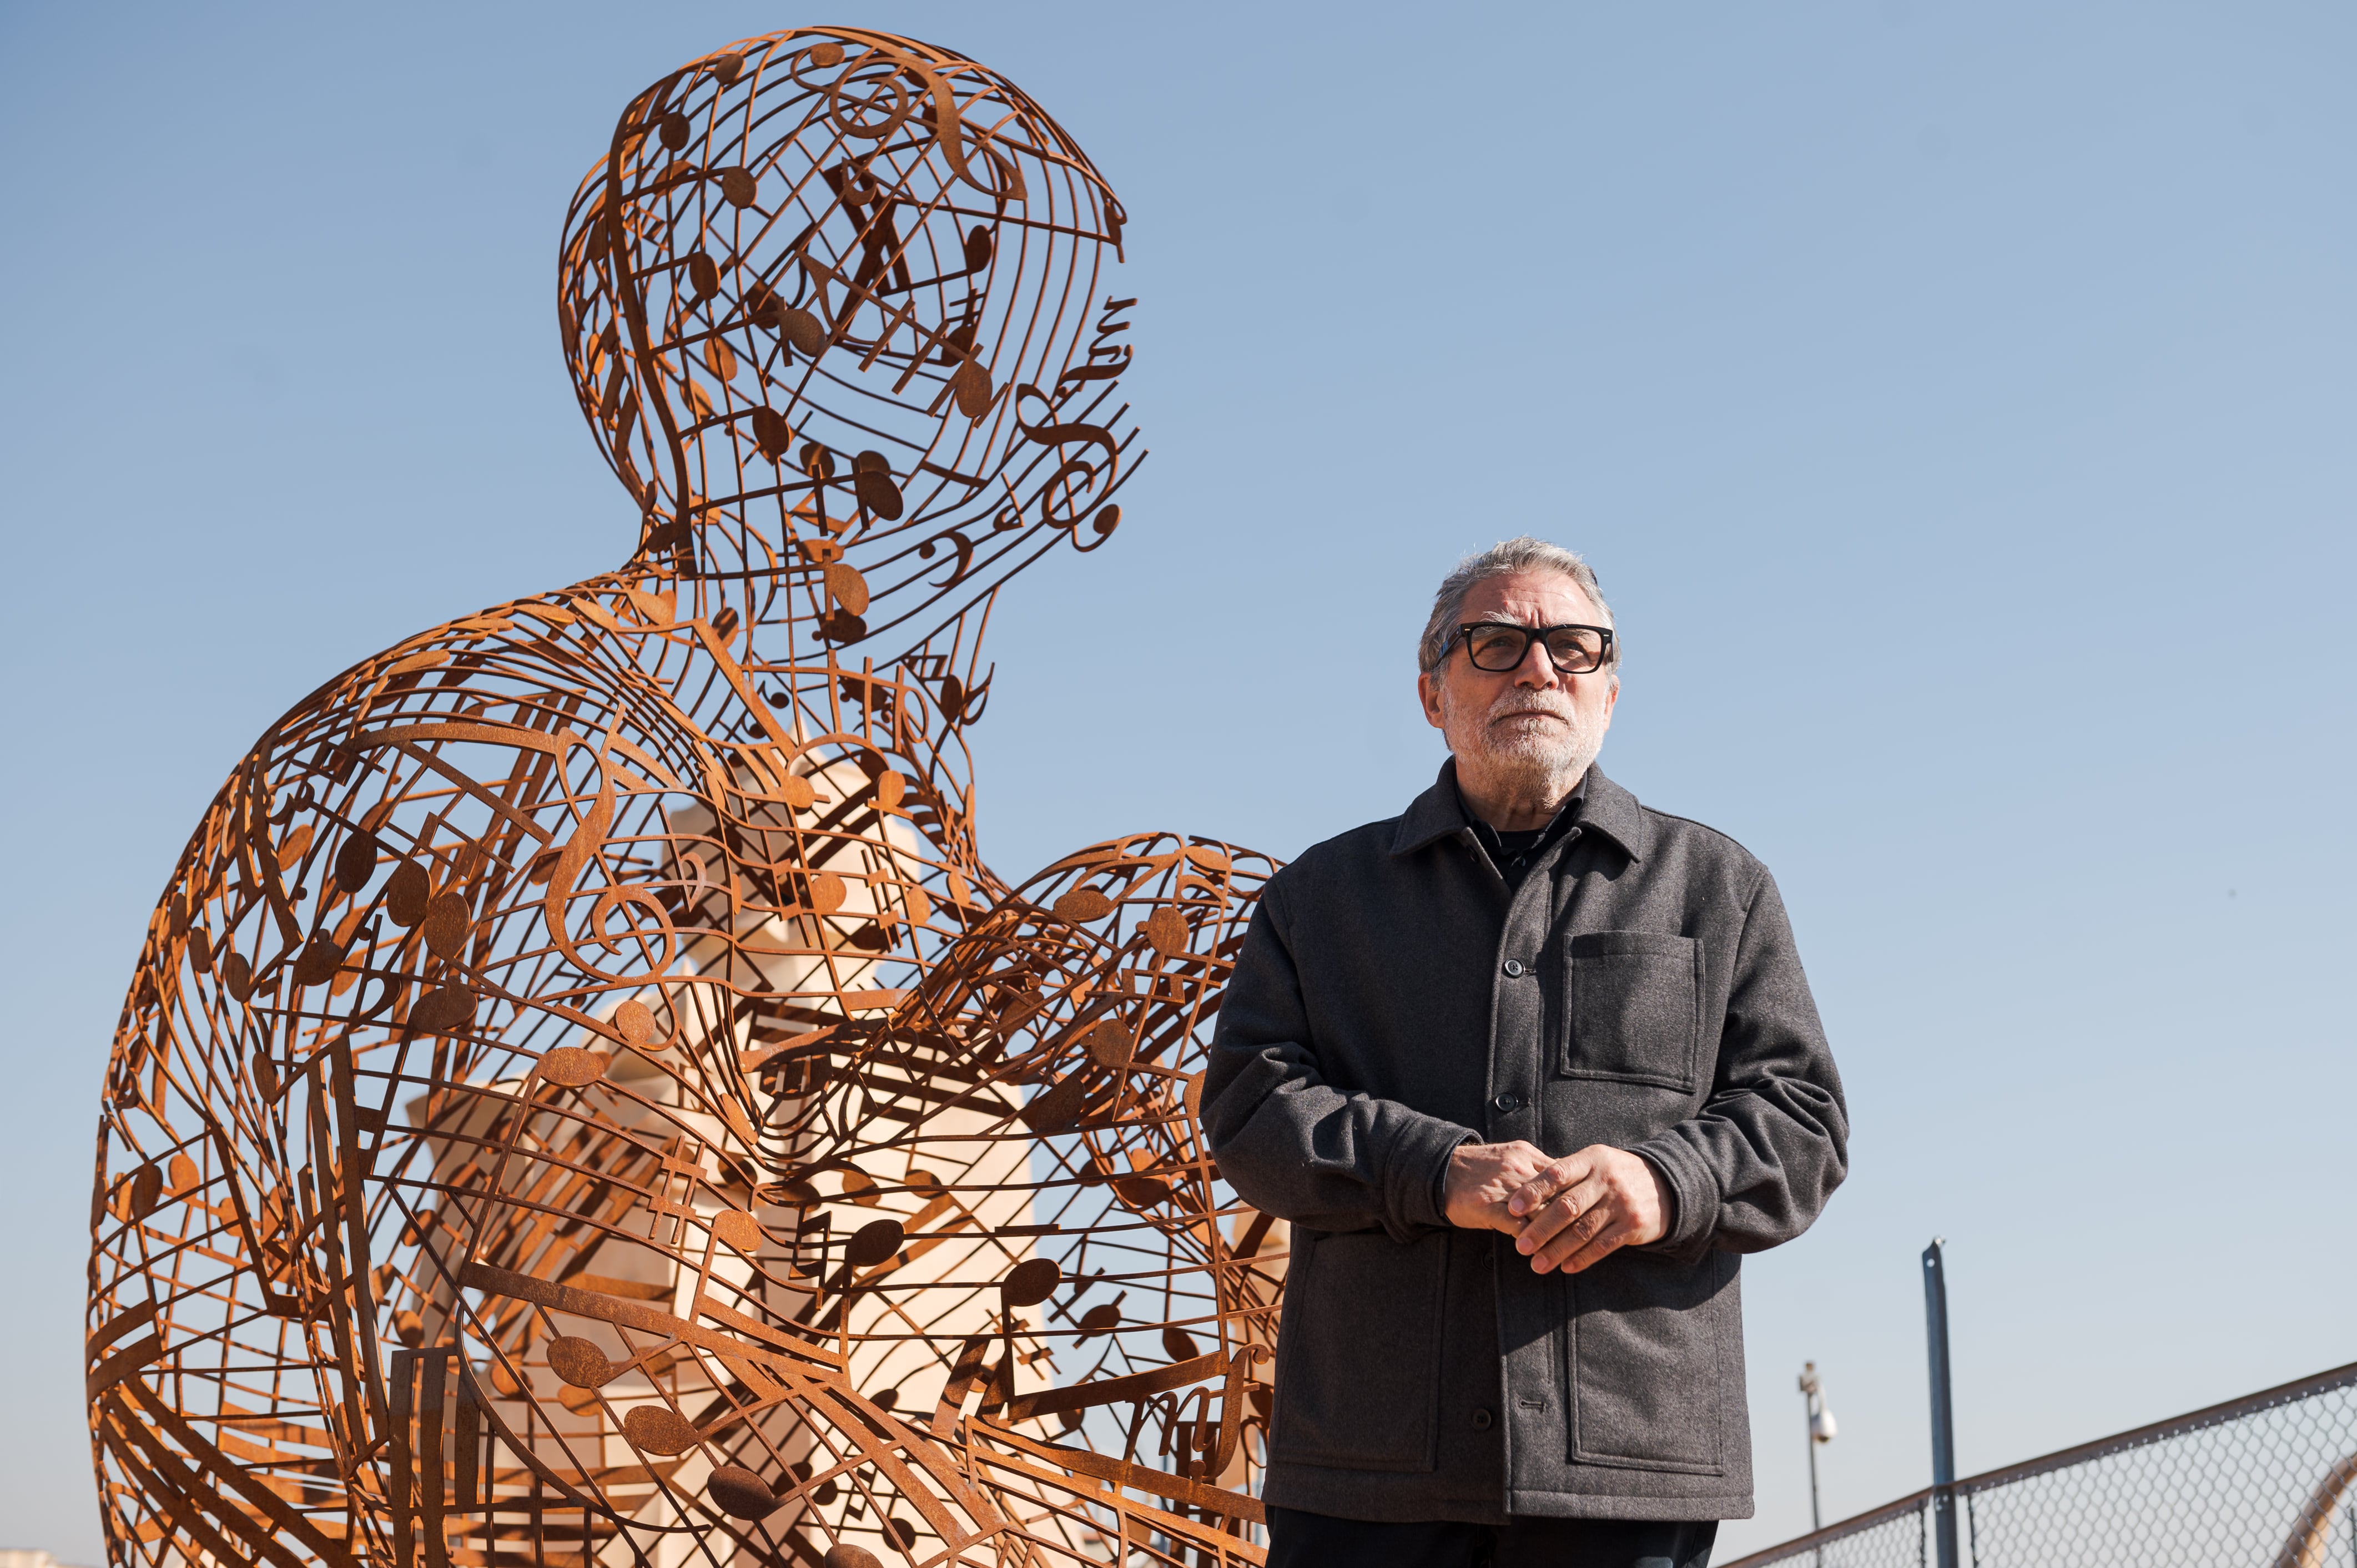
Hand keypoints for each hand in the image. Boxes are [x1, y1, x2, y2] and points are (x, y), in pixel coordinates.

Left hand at [1444, 1141, 1670, 1274]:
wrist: (1665, 1185)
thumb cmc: (1615, 1175)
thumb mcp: (1595, 1163)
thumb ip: (1567, 1174)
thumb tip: (1524, 1192)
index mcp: (1591, 1160)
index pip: (1557, 1174)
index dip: (1532, 1191)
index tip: (1512, 1209)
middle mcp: (1606, 1180)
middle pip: (1567, 1206)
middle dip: (1541, 1228)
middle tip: (1521, 1246)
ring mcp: (1621, 1203)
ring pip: (1583, 1231)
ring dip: (1557, 1250)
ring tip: (1537, 1264)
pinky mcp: (1632, 1226)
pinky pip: (1603, 1246)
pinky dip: (1582, 1258)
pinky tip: (1566, 1267)